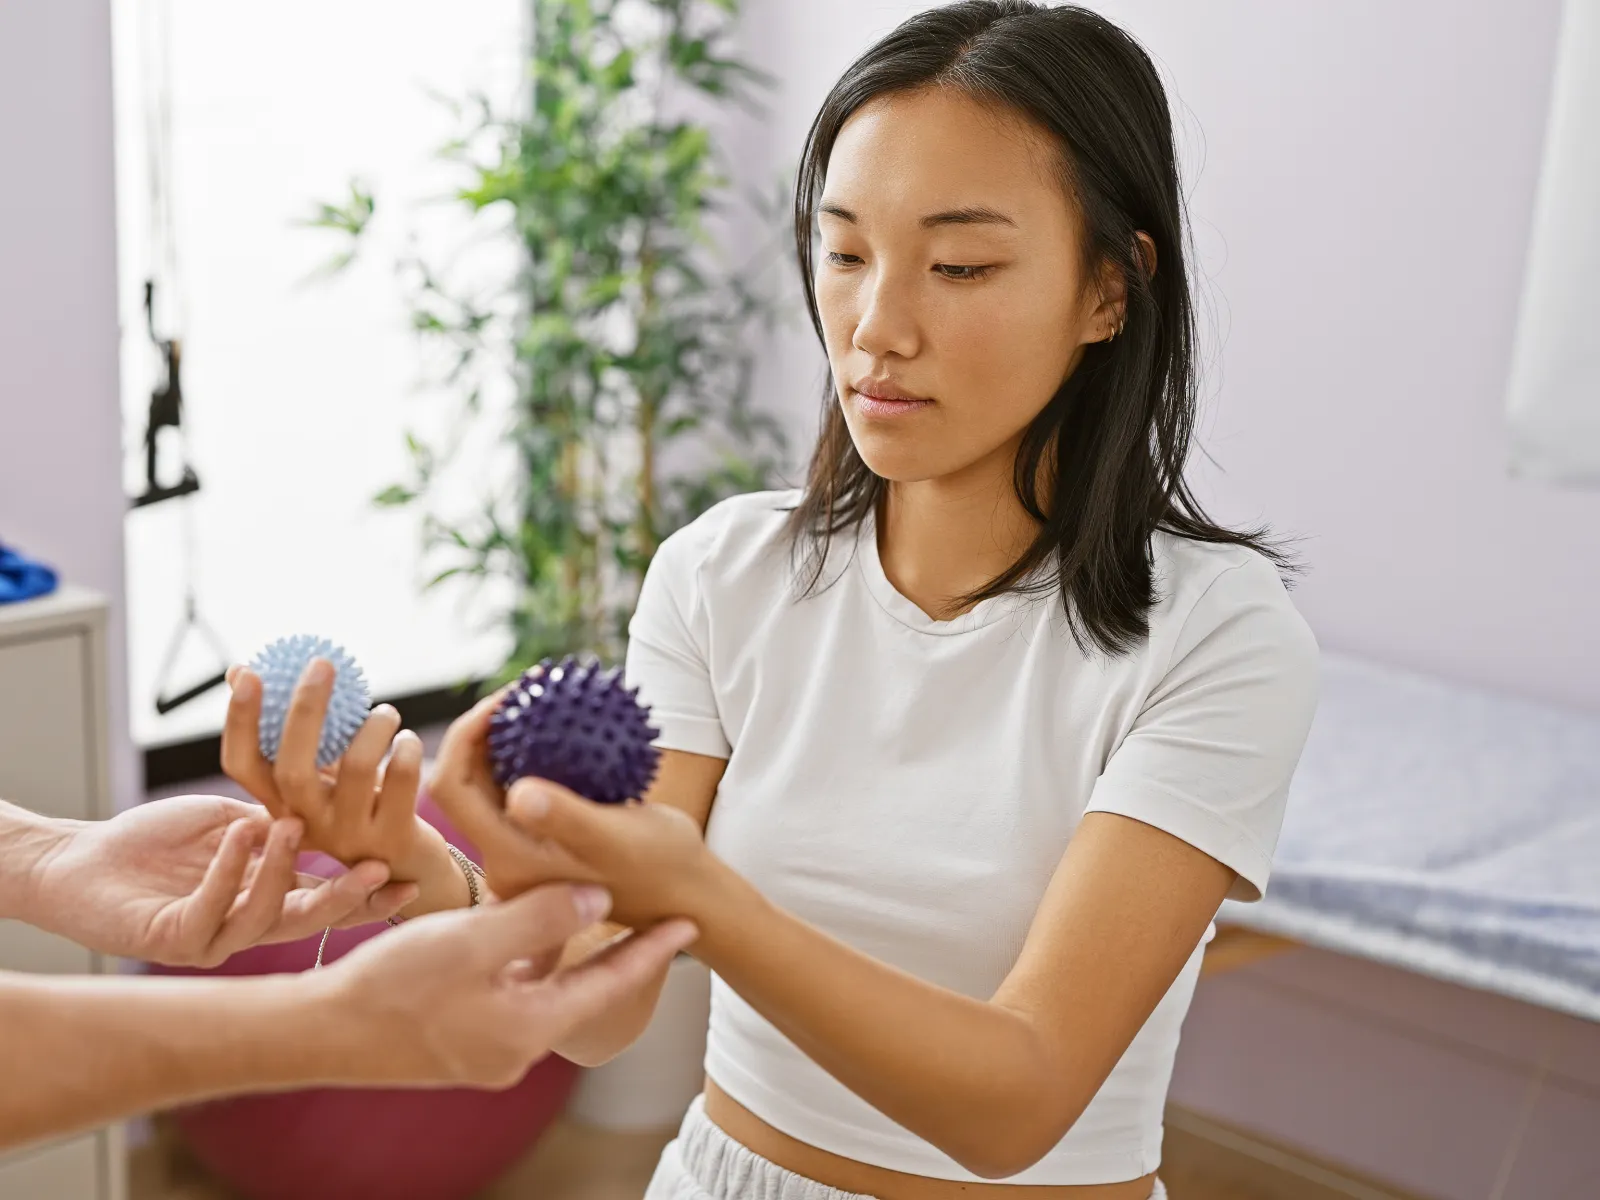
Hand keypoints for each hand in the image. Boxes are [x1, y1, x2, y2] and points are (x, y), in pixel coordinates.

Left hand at [28, 795, 414, 966]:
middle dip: (347, 899)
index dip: (371, 898)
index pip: (330, 903)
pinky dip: (231, 869)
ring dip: (285, 871)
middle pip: (311, 921)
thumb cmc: (156, 841)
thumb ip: (278, 824)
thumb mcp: (235, 820)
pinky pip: (212, 910)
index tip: (413, 879)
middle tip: (377, 869)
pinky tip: (241, 834)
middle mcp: (247, 926)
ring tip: (294, 826)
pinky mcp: (172, 940)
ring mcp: (212, 939)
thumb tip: (329, 812)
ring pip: (265, 918)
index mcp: (268, 898)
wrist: (81, 860)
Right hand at [222, 661, 467, 915]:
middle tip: (322, 664)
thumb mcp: (317, 772)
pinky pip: (399, 781)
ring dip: (372, 727)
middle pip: (292, 766)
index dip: (239, 719)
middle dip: (305, 709)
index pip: (240, 765)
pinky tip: (407, 742)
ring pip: (354, 768)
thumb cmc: (359, 806)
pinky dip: (405, 751)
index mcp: (278, 806)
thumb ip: (286, 731)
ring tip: (387, 713)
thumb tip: (240, 671)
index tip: (248, 671)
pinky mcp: (393, 838)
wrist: (410, 867)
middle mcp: (306, 825)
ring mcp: (348, 836)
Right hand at [318, 883, 699, 1087]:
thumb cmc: (392, 986)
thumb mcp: (474, 941)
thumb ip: (542, 918)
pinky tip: (524, 928)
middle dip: (619, 953)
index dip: (653, 951)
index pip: (611, 986)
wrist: (318, 1032)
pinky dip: (527, 961)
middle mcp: (517, 1049)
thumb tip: (600, 897)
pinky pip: (511, 994)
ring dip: (570, 952)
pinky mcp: (459, 1038)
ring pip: (546, 990)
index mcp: (530, 1030)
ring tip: (596, 910)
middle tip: (655, 916)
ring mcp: (486, 1047)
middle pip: (584, 991)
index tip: (691, 925)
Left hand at [430, 700, 713, 926]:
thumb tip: (518, 793)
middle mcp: (504, 857)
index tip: (506, 699)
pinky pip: (522, 786)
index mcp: (509, 858)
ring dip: (507, 738)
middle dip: (483, 729)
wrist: (687, 894)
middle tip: (524, 690)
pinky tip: (564, 726)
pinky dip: (533, 752)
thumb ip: (565, 819)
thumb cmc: (660, 865)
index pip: (453, 789)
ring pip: (492, 781)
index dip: (464, 736)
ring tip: (540, 697)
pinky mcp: (544, 839)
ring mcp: (523, 849)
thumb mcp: (616, 839)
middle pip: (465, 781)